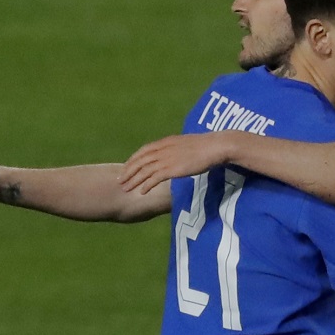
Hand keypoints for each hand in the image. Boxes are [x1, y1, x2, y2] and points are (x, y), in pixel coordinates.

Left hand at [118, 132, 233, 192]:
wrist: (214, 147)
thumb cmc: (206, 146)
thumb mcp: (186, 144)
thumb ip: (176, 149)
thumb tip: (175, 156)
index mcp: (165, 142)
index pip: (144, 150)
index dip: (133, 159)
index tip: (126, 167)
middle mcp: (163, 149)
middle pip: (140, 160)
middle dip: (128, 171)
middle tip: (120, 180)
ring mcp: (167, 159)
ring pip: (144, 170)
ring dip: (134, 180)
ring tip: (126, 188)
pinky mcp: (172, 169)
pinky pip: (154, 178)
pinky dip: (146, 185)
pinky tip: (141, 191)